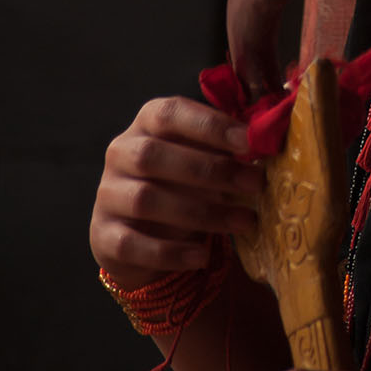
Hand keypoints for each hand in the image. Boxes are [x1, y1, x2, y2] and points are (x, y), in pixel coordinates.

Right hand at [90, 95, 261, 289]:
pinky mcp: (103, 235)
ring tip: (245, 222)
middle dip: (211, 170)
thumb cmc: (185, 183)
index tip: (250, 142)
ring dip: (201, 212)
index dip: (210, 126)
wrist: (146, 233)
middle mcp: (121, 153)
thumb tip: (268, 140)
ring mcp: (107, 195)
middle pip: (155, 155)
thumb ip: (227, 146)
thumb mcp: (204, 157)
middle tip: (256, 184)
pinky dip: (170, 252)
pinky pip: (132, 244)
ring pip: (145, 200)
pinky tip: (202, 257)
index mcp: (147, 123)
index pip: (171, 113)